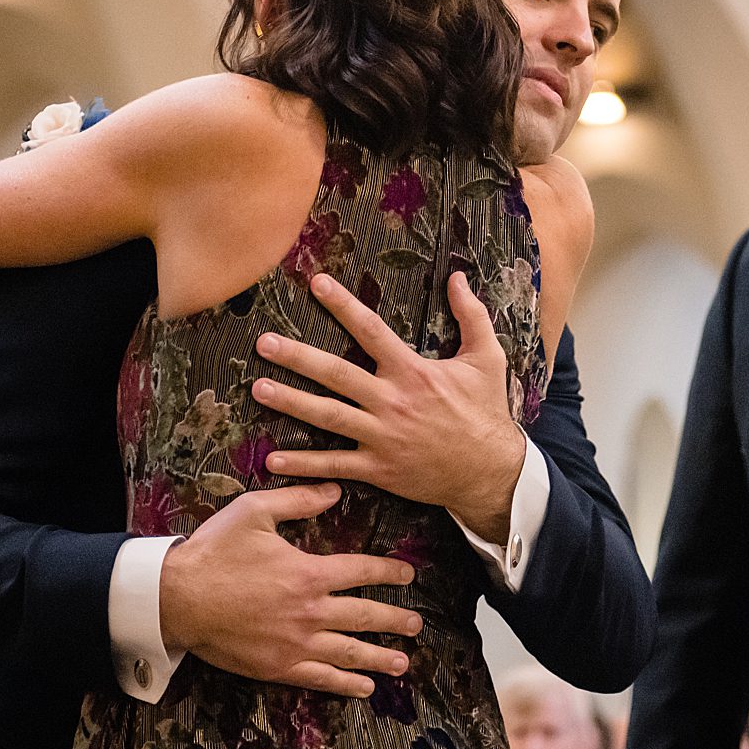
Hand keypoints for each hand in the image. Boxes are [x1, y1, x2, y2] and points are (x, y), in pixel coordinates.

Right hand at [156, 482, 421, 698]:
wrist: (178, 598)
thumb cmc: (214, 551)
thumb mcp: (254, 511)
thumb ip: (298, 500)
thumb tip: (335, 491)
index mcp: (308, 573)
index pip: (362, 571)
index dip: (388, 572)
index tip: (408, 575)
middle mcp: (310, 611)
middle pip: (365, 616)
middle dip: (395, 620)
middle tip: (416, 624)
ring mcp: (295, 643)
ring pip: (349, 653)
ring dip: (380, 658)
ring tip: (403, 663)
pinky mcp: (278, 667)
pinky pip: (320, 679)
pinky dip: (345, 684)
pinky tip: (363, 688)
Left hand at [254, 271, 527, 540]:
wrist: (490, 471)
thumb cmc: (487, 411)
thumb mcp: (488, 358)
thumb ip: (472, 315)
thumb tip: (458, 276)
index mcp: (413, 371)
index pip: (370, 329)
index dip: (342, 305)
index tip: (316, 284)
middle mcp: (392, 401)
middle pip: (336, 374)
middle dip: (297, 357)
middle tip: (263, 343)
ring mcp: (382, 437)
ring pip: (328, 417)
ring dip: (291, 403)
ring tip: (259, 388)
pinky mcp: (378, 468)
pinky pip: (334, 465)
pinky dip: (303, 463)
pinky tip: (273, 458)